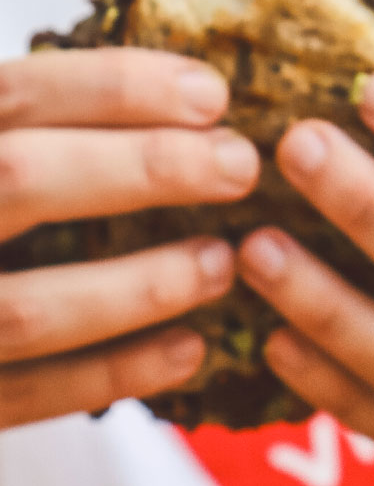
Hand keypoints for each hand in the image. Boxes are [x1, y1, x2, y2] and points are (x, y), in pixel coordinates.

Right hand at [0, 47, 257, 427]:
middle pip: (22, 180)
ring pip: (30, 307)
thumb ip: (28, 137)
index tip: (211, 96)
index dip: (118, 89)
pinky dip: (117, 373)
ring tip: (223, 263)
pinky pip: (35, 396)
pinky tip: (190, 350)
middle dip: (145, 169)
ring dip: (141, 284)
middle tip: (240, 167)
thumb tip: (170, 109)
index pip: (16, 97)